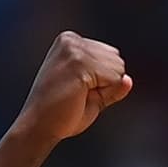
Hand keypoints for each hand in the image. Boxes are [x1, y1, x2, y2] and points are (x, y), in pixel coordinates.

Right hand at [13, 32, 132, 145]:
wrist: (38, 127)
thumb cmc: (60, 114)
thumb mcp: (92, 97)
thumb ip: (111, 87)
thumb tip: (128, 80)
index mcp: (70, 42)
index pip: (111, 56)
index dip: (102, 81)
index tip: (76, 90)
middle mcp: (71, 39)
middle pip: (117, 59)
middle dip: (105, 83)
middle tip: (77, 96)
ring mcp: (74, 49)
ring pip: (118, 68)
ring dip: (104, 89)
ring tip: (77, 95)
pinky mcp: (78, 61)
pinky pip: (114, 78)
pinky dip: (103, 93)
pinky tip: (78, 95)